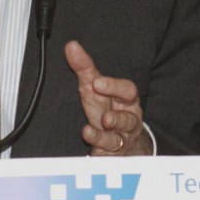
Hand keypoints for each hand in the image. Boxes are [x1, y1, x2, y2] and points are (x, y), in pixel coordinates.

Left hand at [65, 40, 152, 155]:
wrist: (124, 140)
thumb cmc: (108, 107)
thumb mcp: (95, 88)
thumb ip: (84, 68)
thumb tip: (71, 46)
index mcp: (125, 100)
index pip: (127, 90)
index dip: (114, 86)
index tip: (97, 83)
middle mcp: (128, 119)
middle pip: (128, 117)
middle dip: (117, 117)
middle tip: (105, 115)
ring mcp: (122, 138)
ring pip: (119, 137)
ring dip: (107, 134)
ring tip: (92, 129)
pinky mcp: (113, 153)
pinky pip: (108, 151)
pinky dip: (98, 146)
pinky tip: (88, 140)